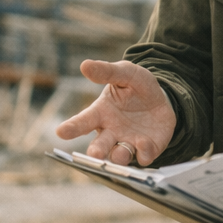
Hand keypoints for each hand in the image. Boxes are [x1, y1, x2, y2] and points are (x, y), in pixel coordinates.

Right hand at [55, 59, 176, 165]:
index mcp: (101, 114)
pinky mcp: (146, 150)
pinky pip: (143, 157)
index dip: (72, 127)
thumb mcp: (125, 73)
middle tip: (95, 154)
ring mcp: (128, 143)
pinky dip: (144, 154)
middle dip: (96, 152)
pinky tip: (144, 146)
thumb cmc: (136, 86)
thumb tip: (85, 65)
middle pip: (99, 146)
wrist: (162, 98)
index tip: (61, 132)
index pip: (82, 122)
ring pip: (119, 156)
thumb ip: (107, 72)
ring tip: (120, 153)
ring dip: (118, 156)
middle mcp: (111, 132)